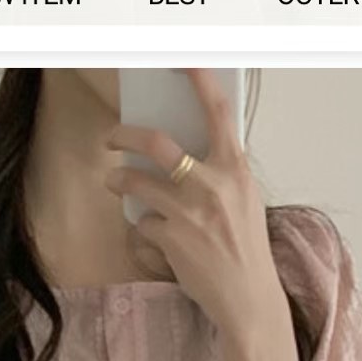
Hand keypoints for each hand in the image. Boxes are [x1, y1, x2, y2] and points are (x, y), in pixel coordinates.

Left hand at [103, 68, 290, 342]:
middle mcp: (212, 184)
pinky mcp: (171, 238)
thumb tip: (186, 151)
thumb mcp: (245, 200)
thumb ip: (221, 172)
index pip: (217, 112)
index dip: (198, 82)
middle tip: (113, 137)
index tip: (181, 63)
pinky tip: (152, 236)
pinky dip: (142, 228)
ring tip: (115, 183)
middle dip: (125, 135)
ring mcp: (189, 211)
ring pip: (135, 182)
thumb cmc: (246, 248)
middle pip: (156, 142)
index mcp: (235, 168)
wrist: (248, 298)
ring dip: (119, 180)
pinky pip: (142, 223)